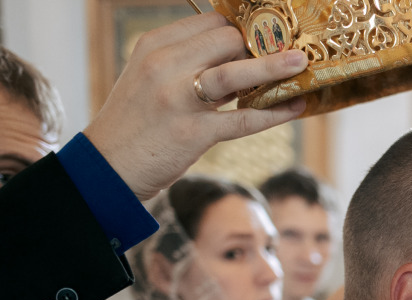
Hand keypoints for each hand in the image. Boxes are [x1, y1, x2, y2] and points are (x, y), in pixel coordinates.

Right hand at [84, 12, 307, 201]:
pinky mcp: (194, 134)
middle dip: (258, 47)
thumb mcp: (151, 77)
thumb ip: (187, 62)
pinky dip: (274, 113)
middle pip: (226, 39)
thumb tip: (239, 57)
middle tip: (279, 57)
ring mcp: (179, 99)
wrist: (110, 166)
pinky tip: (294, 107)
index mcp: (154, 45)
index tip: (261, 39)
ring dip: (274, 66)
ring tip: (301, 63)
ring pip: (236, 73)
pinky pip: (244, 119)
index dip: (240, 29)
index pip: (209, 21)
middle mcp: (165, 66)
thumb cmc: (137, 122)